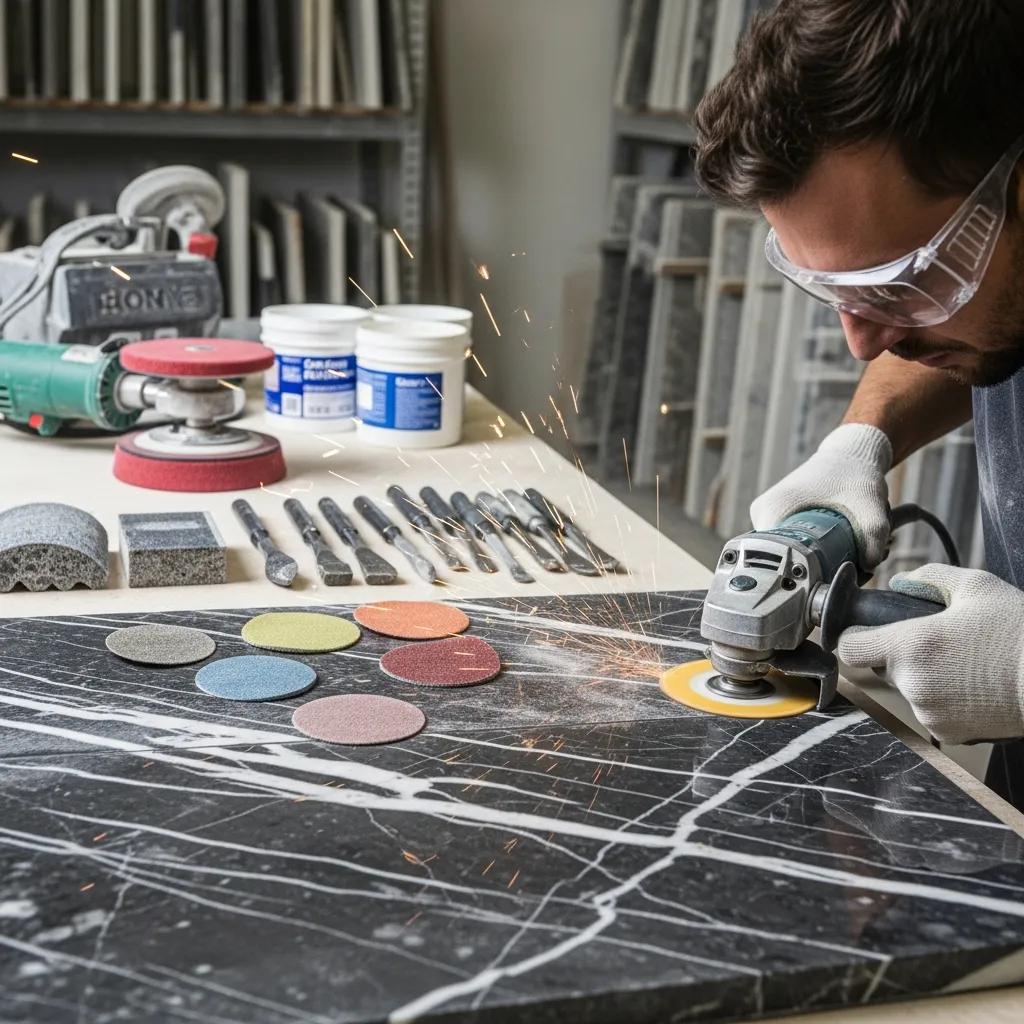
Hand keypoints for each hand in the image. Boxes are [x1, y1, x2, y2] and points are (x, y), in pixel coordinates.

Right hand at [750, 423, 892, 568]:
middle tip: (853, 556)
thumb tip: (866, 568)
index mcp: (772, 510)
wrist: (848, 455)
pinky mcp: (775, 516)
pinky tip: (836, 539)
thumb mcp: (870, 507)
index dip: (811, 572)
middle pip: (785, 559)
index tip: (839, 569)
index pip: (779, 560)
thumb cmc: (854, 474)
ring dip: (818, 557)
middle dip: (820, 565)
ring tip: (848, 544)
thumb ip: (872, 539)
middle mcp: (762, 514)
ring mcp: (766, 515)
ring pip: (789, 552)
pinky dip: (813, 546)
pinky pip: (790, 543)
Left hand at [838, 564, 1023, 744]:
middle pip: (881, 667)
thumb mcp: (975, 587)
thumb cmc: (1019, 632)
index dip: (854, 638)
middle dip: (899, 654)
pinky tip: (971, 685)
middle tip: (937, 642)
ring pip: (908, 690)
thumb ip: (929, 578)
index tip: (867, 632)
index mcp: (911, 645)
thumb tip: (900, 582)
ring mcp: (929, 712)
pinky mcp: (948, 733)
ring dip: (923, 677)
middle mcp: (913, 682)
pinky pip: (930, 711)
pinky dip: (943, 699)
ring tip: (962, 663)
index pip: (849, 648)